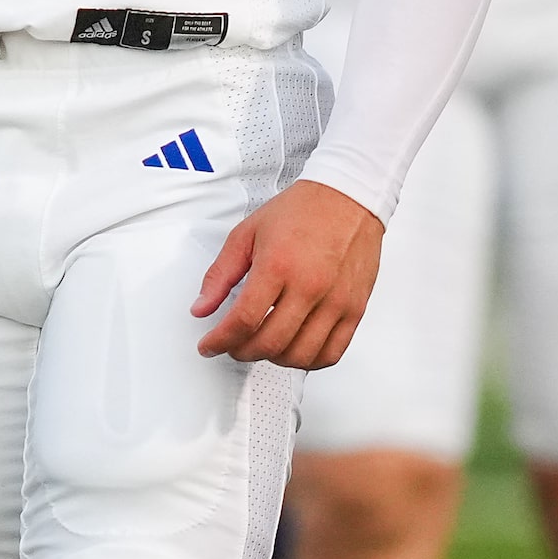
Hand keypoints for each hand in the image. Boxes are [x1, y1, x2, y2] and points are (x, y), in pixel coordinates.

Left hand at [192, 179, 383, 367]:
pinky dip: (308, 361)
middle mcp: (310, 286)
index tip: (209, 345)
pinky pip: (331, 354)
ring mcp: (336, 301)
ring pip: (300, 356)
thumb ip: (220, 274)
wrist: (348, 197)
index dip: (220, 341)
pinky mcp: (355, 309)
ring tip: (261, 346)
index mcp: (278, 265)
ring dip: (272, 360)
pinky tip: (294, 349)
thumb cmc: (302, 210)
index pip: (243, 320)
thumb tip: (202, 308)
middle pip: (269, 343)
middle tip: (232, 346)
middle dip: (241, 352)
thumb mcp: (248, 233)